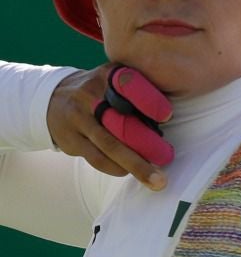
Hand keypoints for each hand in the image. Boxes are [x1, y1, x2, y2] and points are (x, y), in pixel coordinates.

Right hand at [47, 64, 169, 190]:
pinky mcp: (70, 139)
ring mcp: (78, 118)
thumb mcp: (115, 78)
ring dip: (136, 166)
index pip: (130, 86)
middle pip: (121, 122)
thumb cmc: (100, 90)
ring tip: (157, 180)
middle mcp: (90, 95)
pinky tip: (129, 172)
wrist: (53, 98)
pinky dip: (116, 168)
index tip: (168, 116)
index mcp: (108, 76)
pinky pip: (96, 158)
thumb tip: (170, 115)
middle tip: (168, 157)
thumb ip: (138, 88)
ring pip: (110, 146)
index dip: (150, 101)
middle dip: (147, 144)